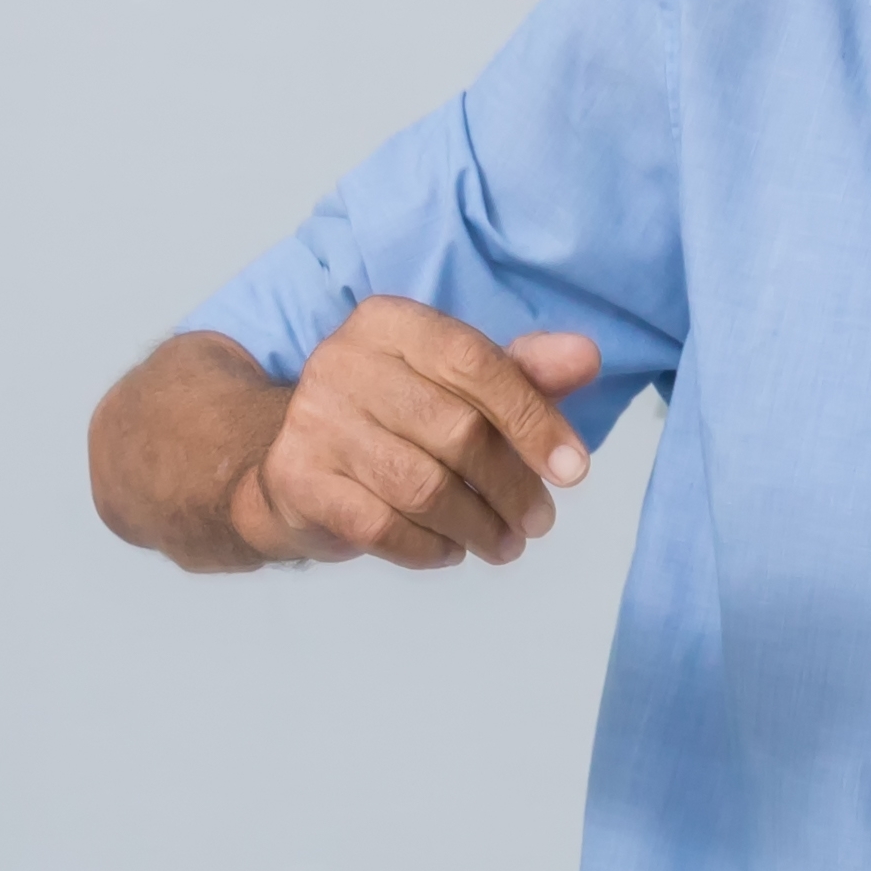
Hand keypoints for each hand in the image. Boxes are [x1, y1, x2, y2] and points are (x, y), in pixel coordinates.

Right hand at [234, 300, 604, 568]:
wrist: (285, 460)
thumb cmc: (391, 416)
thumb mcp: (454, 382)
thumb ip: (521, 370)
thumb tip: (586, 356)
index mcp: (389, 322)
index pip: (475, 362)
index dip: (533, 419)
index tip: (574, 470)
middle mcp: (343, 361)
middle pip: (456, 430)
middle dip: (512, 486)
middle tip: (540, 521)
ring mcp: (313, 421)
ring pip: (422, 486)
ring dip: (479, 526)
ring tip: (505, 543)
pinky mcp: (297, 479)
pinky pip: (384, 527)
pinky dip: (431, 547)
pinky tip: (451, 549)